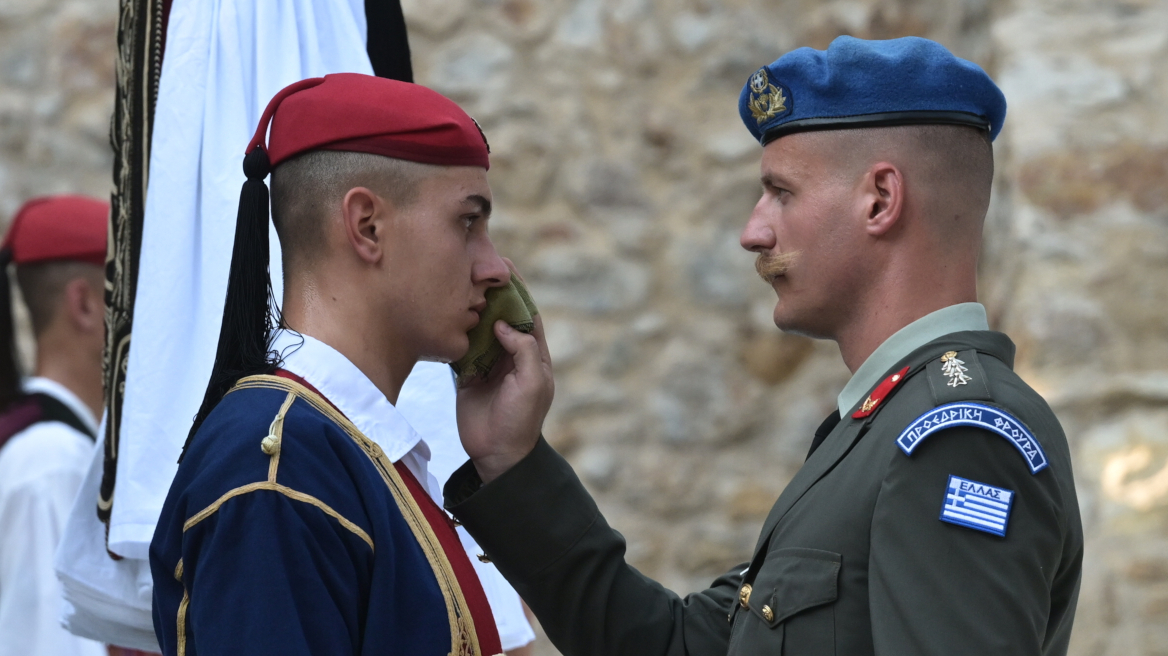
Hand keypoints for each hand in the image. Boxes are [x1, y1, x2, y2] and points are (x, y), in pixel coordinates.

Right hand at [457, 266, 553, 482]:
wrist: (497, 454)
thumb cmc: (521, 419)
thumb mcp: (533, 382)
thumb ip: (523, 349)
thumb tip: (504, 323)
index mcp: (533, 355)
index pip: (528, 314)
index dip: (518, 290)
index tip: (506, 266)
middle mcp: (511, 355)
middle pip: (502, 316)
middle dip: (492, 293)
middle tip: (477, 267)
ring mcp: (489, 364)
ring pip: (480, 328)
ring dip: (472, 309)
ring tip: (458, 282)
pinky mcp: (468, 375)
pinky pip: (462, 347)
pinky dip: (456, 331)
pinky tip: (445, 312)